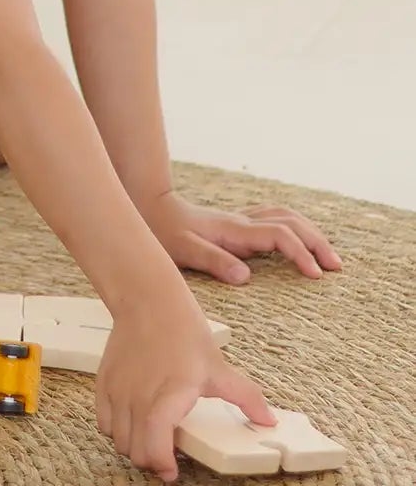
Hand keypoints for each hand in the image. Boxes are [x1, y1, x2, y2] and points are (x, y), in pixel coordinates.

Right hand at [96, 296, 276, 480]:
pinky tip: (134, 422)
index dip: (163, 466)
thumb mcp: (219, 368)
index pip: (154, 447)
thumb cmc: (184, 333)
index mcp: (168, 399)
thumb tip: (268, 421)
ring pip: (118, 440)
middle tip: (167, 456)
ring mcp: (118, 392)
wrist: (148, 303)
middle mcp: (138, 399)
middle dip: (151, 460)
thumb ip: (246, 398)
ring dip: (134, 446)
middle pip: (135, 451)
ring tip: (152, 439)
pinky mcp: (103, 384)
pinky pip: (103, 422)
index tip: (173, 471)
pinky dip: (116, 430)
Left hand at [139, 189, 341, 284]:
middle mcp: (243, 222)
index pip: (279, 236)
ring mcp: (242, 220)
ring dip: (311, 233)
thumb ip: (214, 261)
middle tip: (336, 267)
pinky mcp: (238, 223)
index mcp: (234, 230)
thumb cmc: (163, 232)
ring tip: (328, 256)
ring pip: (287, 217)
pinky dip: (296, 228)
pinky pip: (276, 219)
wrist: (149, 208)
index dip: (300, 253)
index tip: (315, 275)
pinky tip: (301, 240)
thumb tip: (246, 277)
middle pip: (292, 222)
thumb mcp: (183, 250)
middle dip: (317, 242)